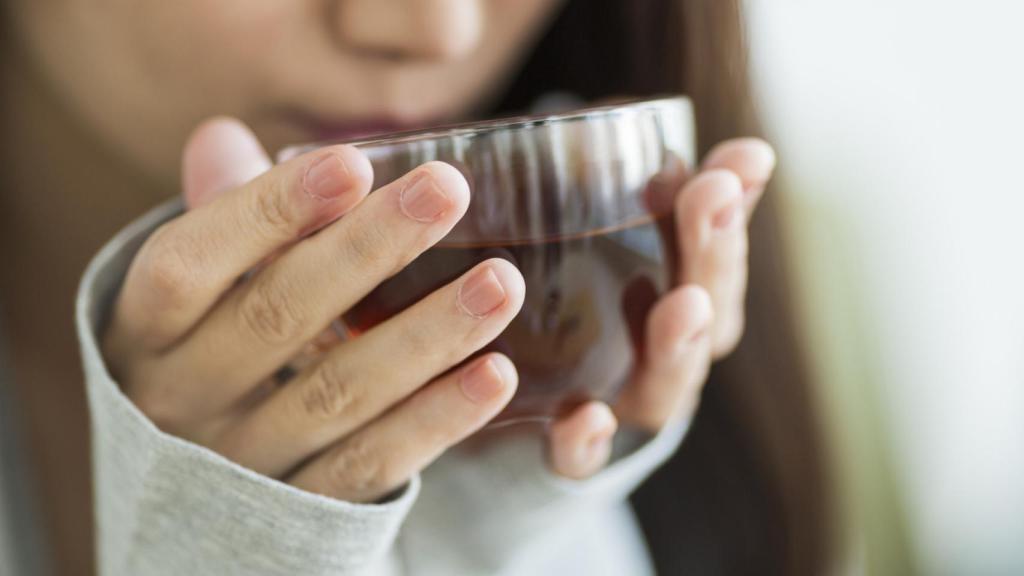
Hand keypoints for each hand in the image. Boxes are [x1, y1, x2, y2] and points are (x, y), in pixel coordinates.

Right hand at [103, 118, 525, 501]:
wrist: (188, 498)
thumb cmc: (201, 355)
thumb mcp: (193, 297)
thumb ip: (221, 220)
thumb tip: (222, 136)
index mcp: (143, 333)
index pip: (189, 264)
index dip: (267, 211)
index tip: (352, 162)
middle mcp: (181, 401)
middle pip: (276, 318)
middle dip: (367, 250)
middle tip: (449, 190)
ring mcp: (243, 464)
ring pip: (337, 394)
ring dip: (425, 335)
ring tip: (500, 282)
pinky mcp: (305, 511)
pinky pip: (374, 463)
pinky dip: (438, 419)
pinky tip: (496, 372)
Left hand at [547, 138, 776, 478]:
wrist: (519, 417)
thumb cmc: (574, 307)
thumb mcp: (594, 240)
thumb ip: (623, 186)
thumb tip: (629, 113)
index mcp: (682, 299)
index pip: (718, 252)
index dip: (736, 205)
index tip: (744, 156)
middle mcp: (667, 356)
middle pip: (708, 312)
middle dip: (714, 254)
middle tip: (712, 197)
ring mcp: (626, 406)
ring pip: (666, 384)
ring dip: (677, 344)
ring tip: (682, 304)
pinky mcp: (571, 452)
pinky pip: (584, 457)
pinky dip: (588, 442)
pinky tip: (586, 418)